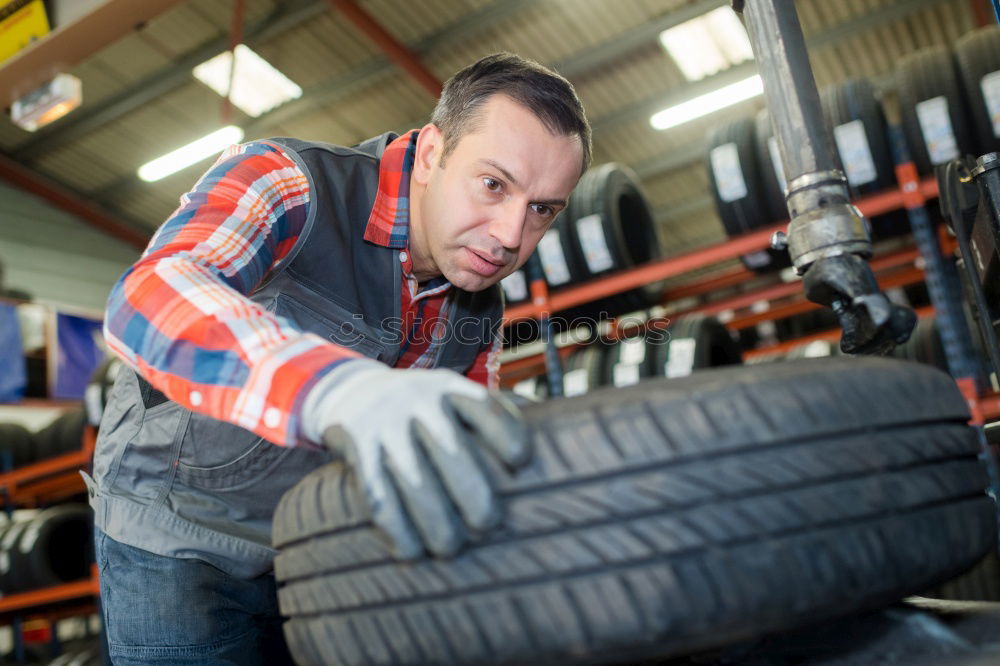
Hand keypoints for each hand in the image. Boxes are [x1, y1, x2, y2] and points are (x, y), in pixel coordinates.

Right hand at [306, 360, 529, 558]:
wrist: (351, 391)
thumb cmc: (421, 407)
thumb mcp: (451, 395)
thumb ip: (491, 416)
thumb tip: (550, 451)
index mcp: (450, 388)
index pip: (484, 407)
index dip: (507, 433)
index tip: (521, 463)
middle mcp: (418, 401)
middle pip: (451, 450)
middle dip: (472, 493)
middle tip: (487, 524)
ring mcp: (385, 424)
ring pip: (413, 480)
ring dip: (434, 521)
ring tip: (450, 548)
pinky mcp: (357, 447)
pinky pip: (376, 494)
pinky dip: (396, 528)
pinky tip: (411, 552)